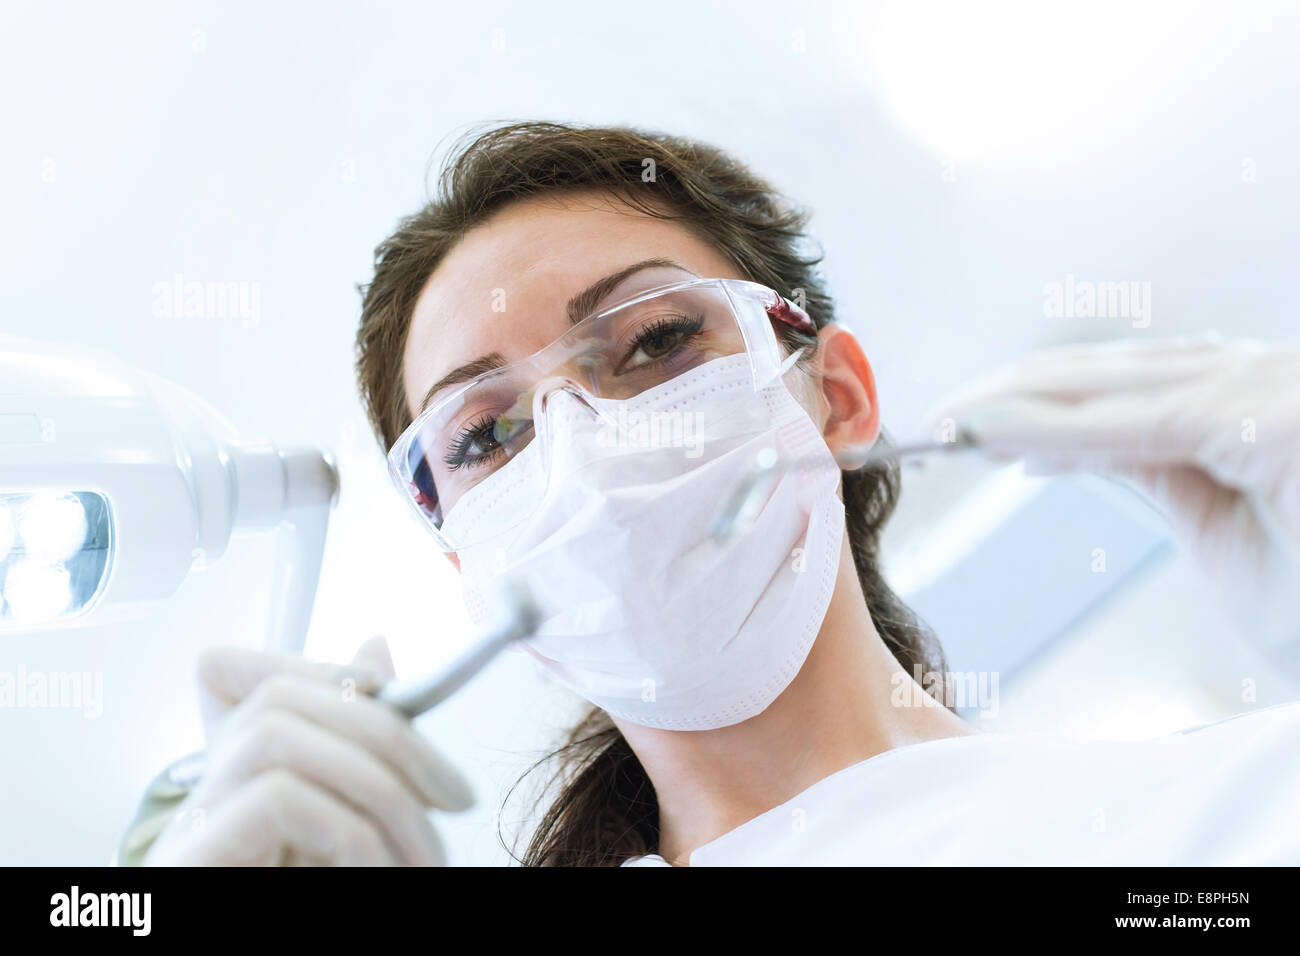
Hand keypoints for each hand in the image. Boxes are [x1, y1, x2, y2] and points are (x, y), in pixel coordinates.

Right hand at [144, 636, 475, 864]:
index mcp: (240, 775)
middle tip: (455, 800)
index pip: (240, 673)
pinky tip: (379, 874)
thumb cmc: (317, 890)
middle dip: (390, 734)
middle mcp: (201, 792)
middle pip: (281, 695)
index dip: (317, 667)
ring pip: (280, 733)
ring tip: (423, 858)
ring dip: (379, 788)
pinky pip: (279, 798)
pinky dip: (352, 831)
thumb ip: (361, 742)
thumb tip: (376, 649)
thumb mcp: (355, 822)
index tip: (393, 694)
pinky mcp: (191, 863)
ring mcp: (189, 828)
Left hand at [926, 334, 1299, 650]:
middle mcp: (1273, 373)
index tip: (966, 424)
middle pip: (1118, 372)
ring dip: (1022, 400)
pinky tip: (992, 432)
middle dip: (1017, 392)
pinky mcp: (1278, 423)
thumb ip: (1155, 470)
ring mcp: (1282, 388)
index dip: (1042, 398)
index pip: (1131, 385)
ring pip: (1121, 386)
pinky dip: (1059, 426)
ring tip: (951, 421)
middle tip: (935, 419)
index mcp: (1260, 396)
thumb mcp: (1222, 528)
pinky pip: (1142, 425)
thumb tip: (1065, 444)